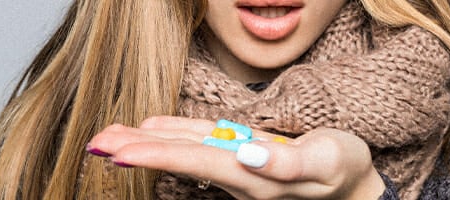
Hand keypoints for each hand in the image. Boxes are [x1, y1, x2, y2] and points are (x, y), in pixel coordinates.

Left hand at [86, 116, 385, 199]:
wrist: (354, 185)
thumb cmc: (345, 172)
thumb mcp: (327, 162)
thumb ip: (288, 165)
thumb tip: (248, 155)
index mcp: (254, 176)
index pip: (197, 161)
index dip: (156, 155)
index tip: (117, 153)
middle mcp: (238, 173)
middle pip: (179, 157)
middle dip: (136, 150)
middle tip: (94, 143)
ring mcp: (239, 166)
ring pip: (185, 149)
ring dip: (146, 142)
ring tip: (110, 137)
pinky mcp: (244, 156)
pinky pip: (203, 143)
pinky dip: (176, 134)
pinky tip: (152, 129)